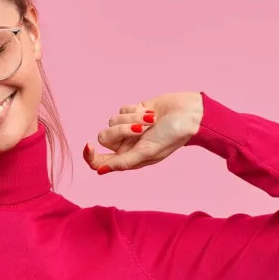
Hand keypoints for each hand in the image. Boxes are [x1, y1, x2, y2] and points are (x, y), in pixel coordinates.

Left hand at [83, 92, 203, 174]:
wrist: (189, 114)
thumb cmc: (172, 136)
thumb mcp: (147, 151)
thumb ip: (124, 161)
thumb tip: (100, 170)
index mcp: (129, 159)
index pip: (99, 162)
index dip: (90, 156)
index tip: (89, 145)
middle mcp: (127, 145)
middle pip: (104, 137)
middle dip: (122, 129)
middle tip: (141, 128)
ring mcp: (129, 127)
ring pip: (113, 120)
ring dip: (133, 117)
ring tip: (151, 120)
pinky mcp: (133, 112)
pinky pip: (122, 108)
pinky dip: (136, 109)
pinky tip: (151, 112)